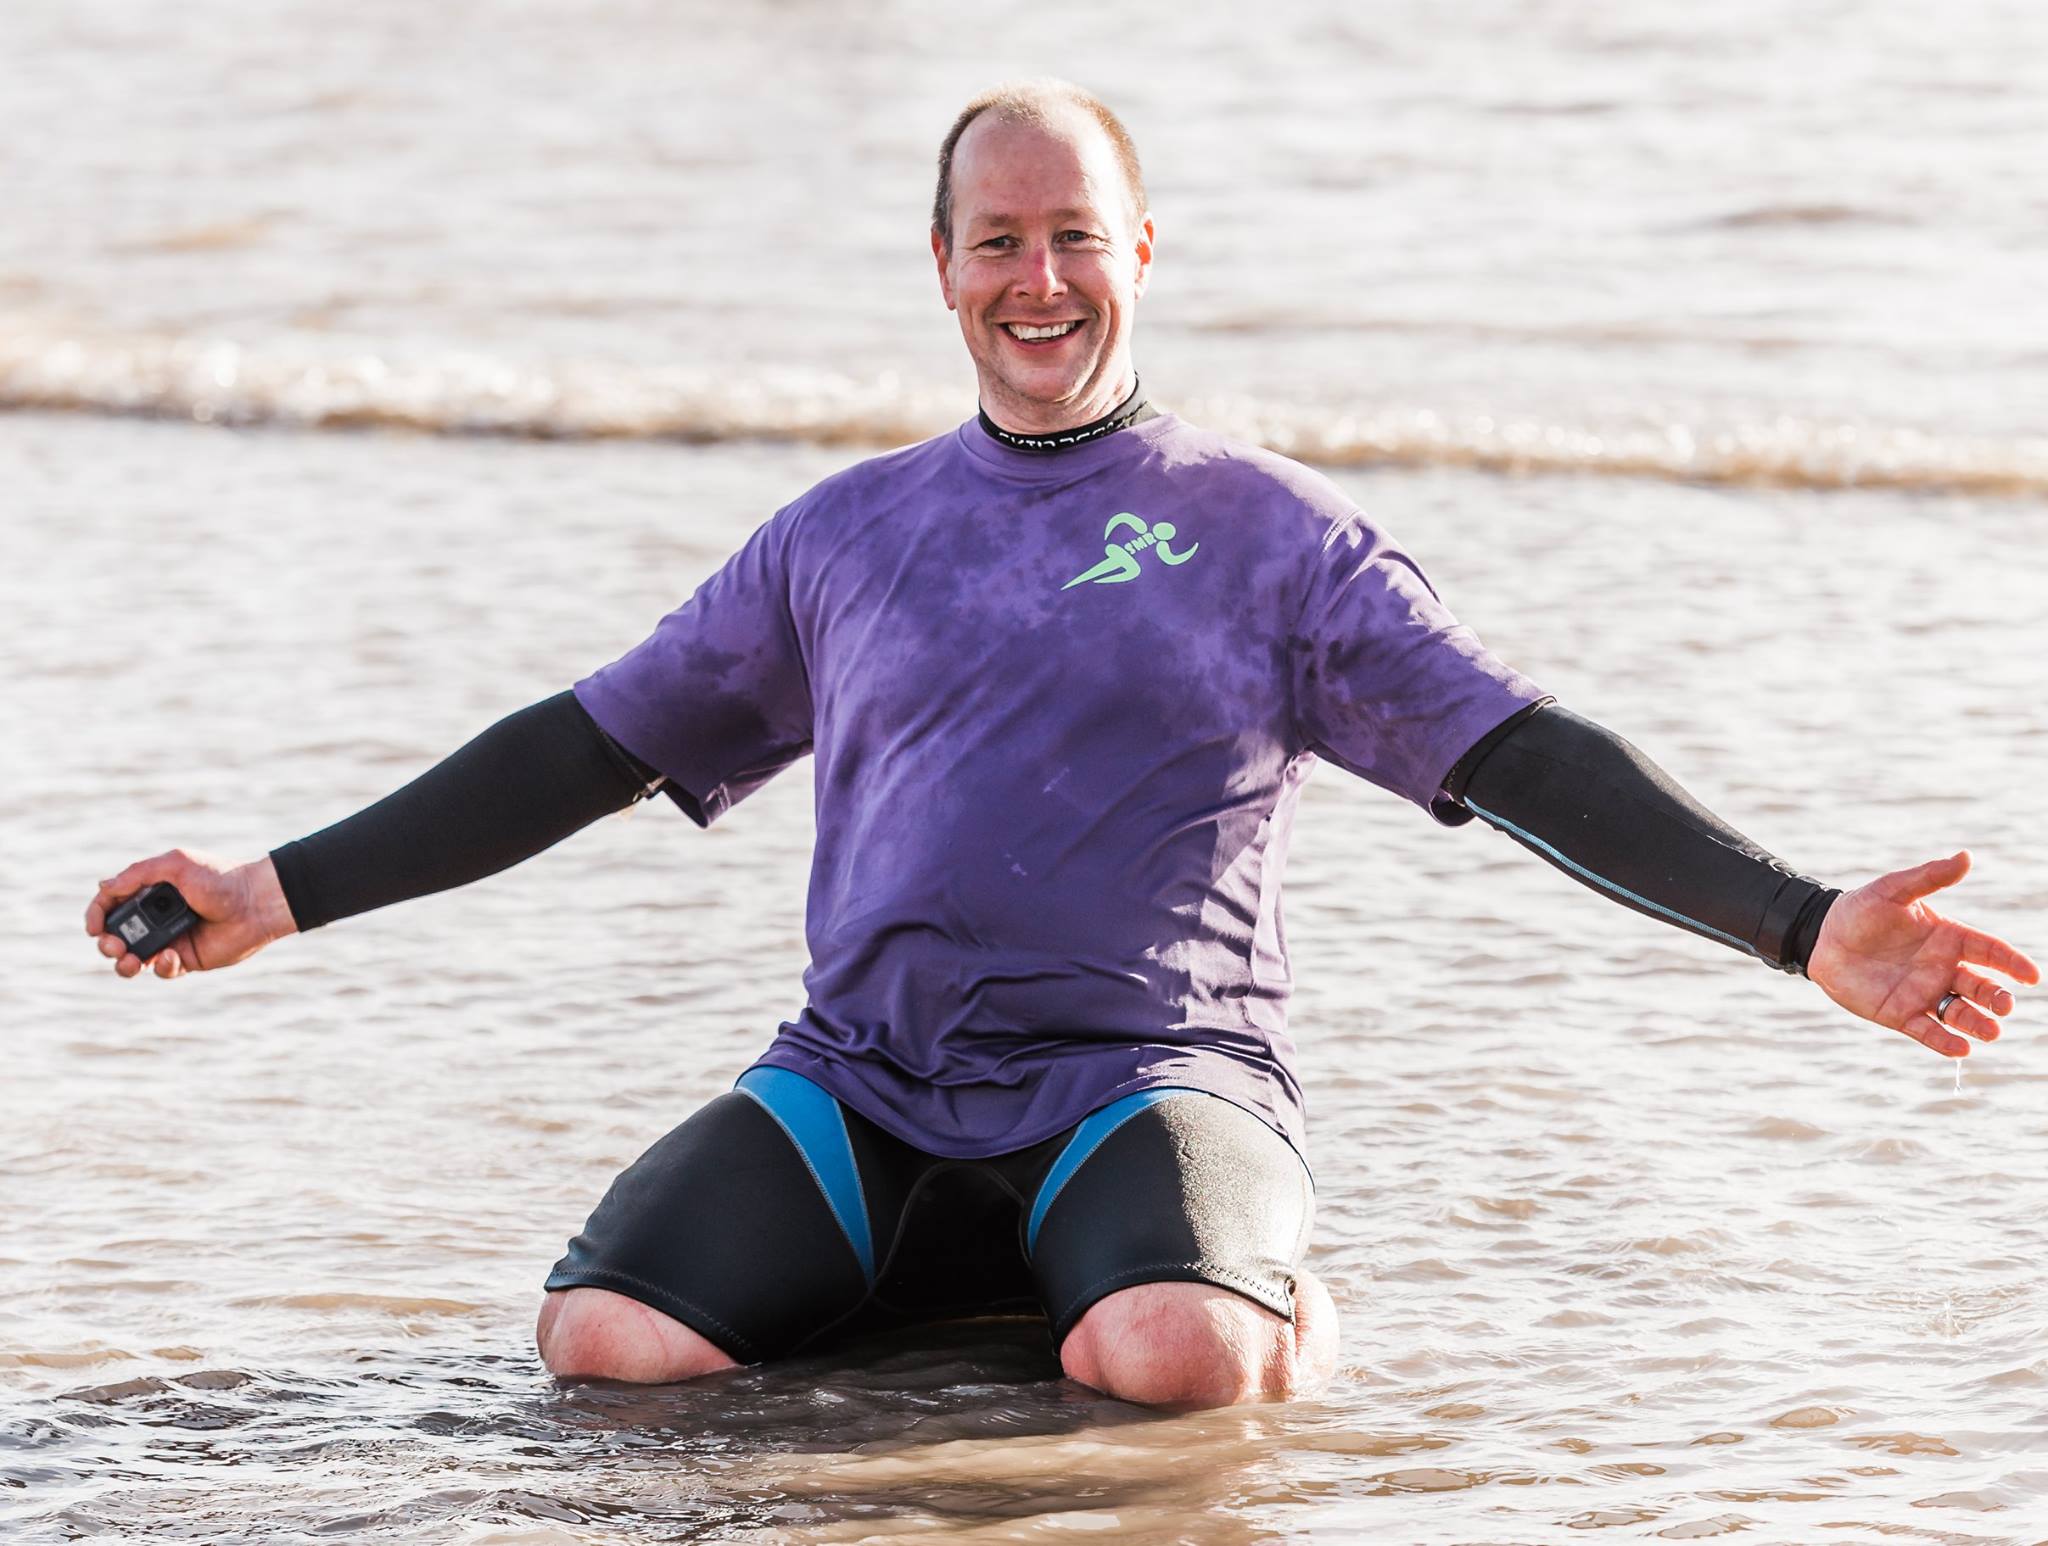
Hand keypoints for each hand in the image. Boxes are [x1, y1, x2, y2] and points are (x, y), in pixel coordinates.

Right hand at [85, 850, 296, 979]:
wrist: (257, 903)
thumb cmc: (220, 879)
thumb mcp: (177, 864)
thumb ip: (139, 874)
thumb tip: (102, 887)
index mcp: (150, 892)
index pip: (111, 905)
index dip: (96, 916)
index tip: (93, 927)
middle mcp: (156, 917)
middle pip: (116, 936)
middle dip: (107, 944)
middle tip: (114, 945)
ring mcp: (170, 939)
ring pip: (133, 959)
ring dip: (124, 964)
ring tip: (133, 960)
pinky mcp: (187, 959)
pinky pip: (163, 970)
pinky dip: (162, 967)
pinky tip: (173, 956)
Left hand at [1807, 850, 2040, 1056]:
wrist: (1821, 938)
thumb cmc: (1859, 911)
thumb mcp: (1893, 890)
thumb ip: (1929, 878)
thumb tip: (1966, 857)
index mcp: (1950, 938)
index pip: (1990, 951)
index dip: (2012, 963)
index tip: (2030, 975)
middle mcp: (1944, 969)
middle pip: (1981, 987)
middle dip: (1996, 998)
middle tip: (2004, 1005)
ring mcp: (1924, 993)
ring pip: (1960, 1013)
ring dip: (1978, 1024)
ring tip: (1991, 1031)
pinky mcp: (1901, 1014)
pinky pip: (1928, 1031)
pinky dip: (1945, 1042)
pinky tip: (1961, 1049)